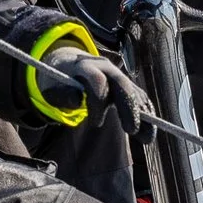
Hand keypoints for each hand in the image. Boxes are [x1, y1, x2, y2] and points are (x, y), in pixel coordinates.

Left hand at [37, 46, 152, 130]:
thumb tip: (77, 99)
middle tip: (131, 131)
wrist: (69, 64)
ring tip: (147, 138)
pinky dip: (147, 113)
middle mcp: (105, 68)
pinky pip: (140, 97)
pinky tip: (150, 132)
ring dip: (143, 114)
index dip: (98, 103)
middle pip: (122, 84)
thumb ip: (62, 94)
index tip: (95, 124)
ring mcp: (118, 75)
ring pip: (134, 91)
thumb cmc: (60, 82)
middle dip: (128, 107)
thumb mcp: (53, 88)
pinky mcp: (126, 84)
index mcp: (86, 67)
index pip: (97, 81)